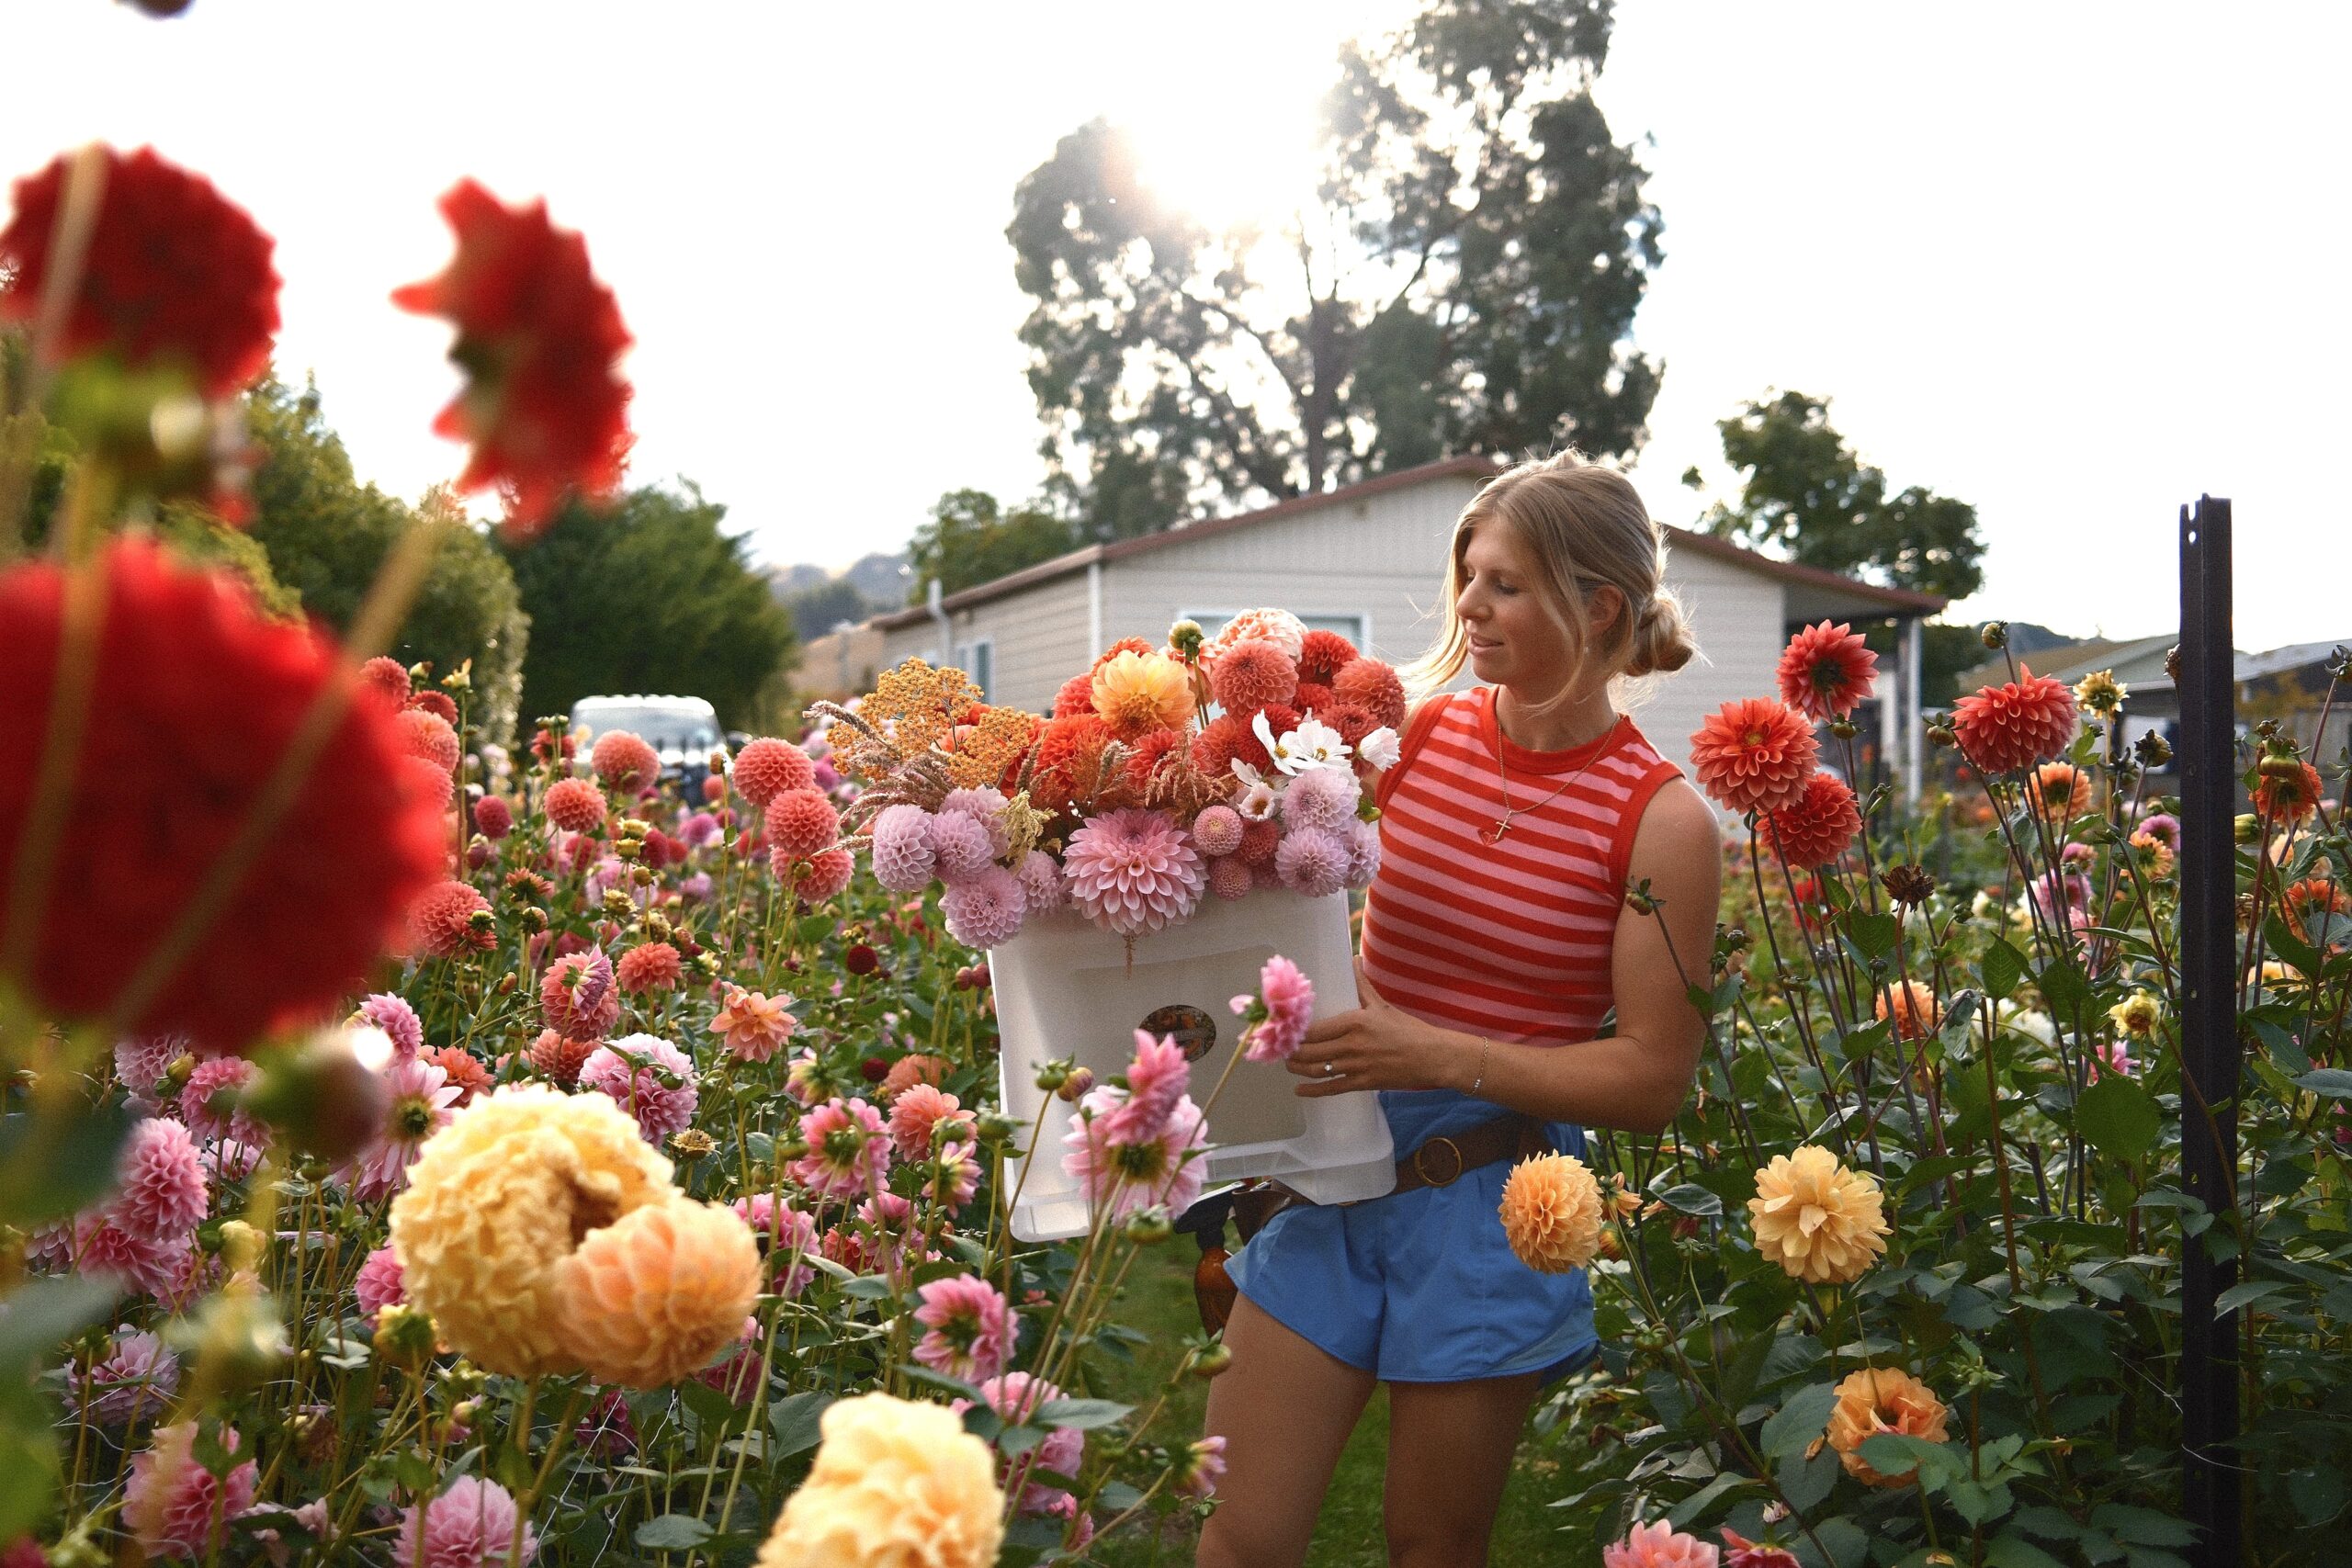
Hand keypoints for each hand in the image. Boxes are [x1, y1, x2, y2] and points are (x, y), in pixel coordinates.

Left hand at [1287, 961, 1448, 1096]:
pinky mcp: (1363, 1083)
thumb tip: (1354, 960)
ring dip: (1297, 1068)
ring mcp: (1356, 1066)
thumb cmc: (1409, 1030)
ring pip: (1316, 1070)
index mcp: (1354, 1021)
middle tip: (1282, 1049)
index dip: (1294, 1032)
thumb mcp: (1382, 1005)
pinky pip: (1331, 1088)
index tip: (1284, 1031)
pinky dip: (1312, 1090)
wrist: (1433, 1056)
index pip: (1314, 1029)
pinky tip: (1300, 1090)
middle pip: (1309, 1051)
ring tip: (1289, 1065)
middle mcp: (1351, 1044)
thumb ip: (1362, 984)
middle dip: (1290, 1052)